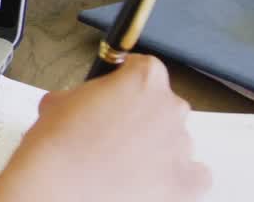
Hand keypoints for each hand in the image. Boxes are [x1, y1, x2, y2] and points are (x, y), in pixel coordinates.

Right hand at [0, 55, 210, 201]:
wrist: (58, 184)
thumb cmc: (57, 143)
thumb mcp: (59, 100)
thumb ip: (87, 95)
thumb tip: (89, 106)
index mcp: (143, 79)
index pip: (146, 69)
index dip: (127, 81)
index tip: (116, 93)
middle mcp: (169, 108)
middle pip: (165, 105)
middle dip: (143, 116)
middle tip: (113, 133)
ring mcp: (182, 146)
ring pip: (176, 141)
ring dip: (155, 148)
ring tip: (122, 164)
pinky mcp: (187, 182)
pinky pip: (196, 175)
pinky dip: (177, 176)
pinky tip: (150, 180)